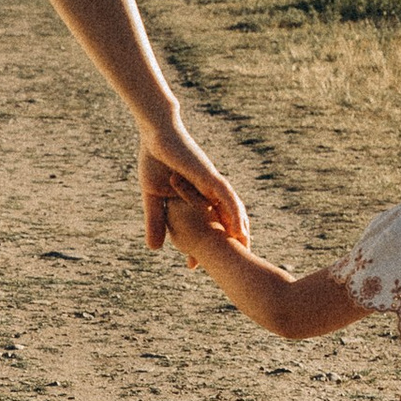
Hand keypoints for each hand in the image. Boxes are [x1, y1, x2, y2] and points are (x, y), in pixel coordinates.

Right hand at [140, 124, 246, 252]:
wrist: (156, 134)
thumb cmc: (154, 160)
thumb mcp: (153, 198)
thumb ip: (155, 221)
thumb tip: (154, 249)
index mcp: (195, 196)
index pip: (203, 225)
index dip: (201, 245)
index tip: (194, 266)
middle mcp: (208, 191)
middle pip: (224, 218)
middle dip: (229, 239)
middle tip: (236, 262)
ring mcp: (211, 183)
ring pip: (231, 209)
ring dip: (240, 228)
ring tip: (246, 247)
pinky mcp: (210, 176)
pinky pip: (227, 196)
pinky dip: (234, 212)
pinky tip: (240, 228)